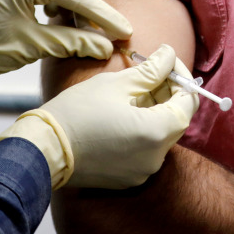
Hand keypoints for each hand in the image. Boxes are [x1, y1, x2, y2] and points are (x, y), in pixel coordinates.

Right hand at [0, 44, 199, 188]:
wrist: (44, 149)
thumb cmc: (77, 112)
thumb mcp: (116, 84)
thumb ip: (151, 70)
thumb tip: (170, 54)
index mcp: (156, 132)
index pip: (189, 101)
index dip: (181, 77)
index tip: (165, 62)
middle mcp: (156, 157)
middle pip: (177, 119)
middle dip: (167, 93)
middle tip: (148, 72)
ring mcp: (143, 171)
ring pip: (161, 134)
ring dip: (154, 110)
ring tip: (131, 91)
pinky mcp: (129, 178)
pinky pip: (146, 149)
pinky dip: (142, 129)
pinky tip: (122, 114)